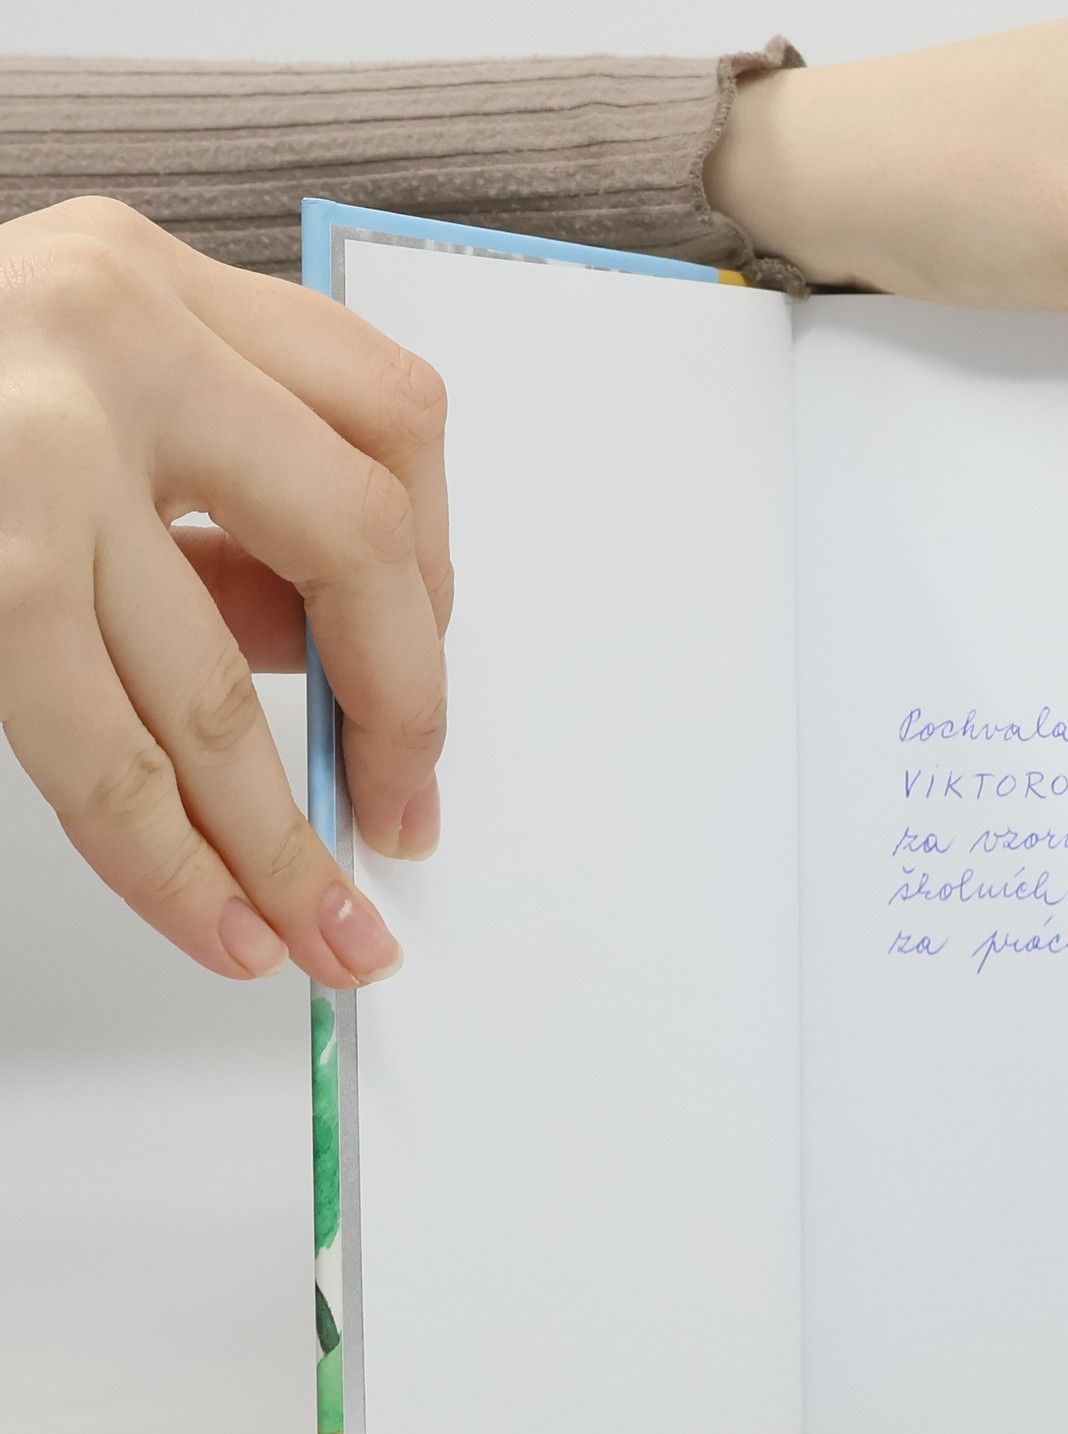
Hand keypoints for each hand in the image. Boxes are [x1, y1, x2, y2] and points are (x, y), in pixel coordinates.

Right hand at [0, 195, 446, 985]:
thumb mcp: (74, 393)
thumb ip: (207, 496)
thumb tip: (329, 653)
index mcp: (145, 277)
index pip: (389, 418)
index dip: (435, 570)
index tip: (420, 678)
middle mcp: (100, 333)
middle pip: (354, 541)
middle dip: (402, 714)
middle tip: (402, 817)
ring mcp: (19, 454)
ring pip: (215, 689)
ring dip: (280, 841)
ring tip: (326, 930)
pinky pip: (101, 752)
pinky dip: (172, 861)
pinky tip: (219, 920)